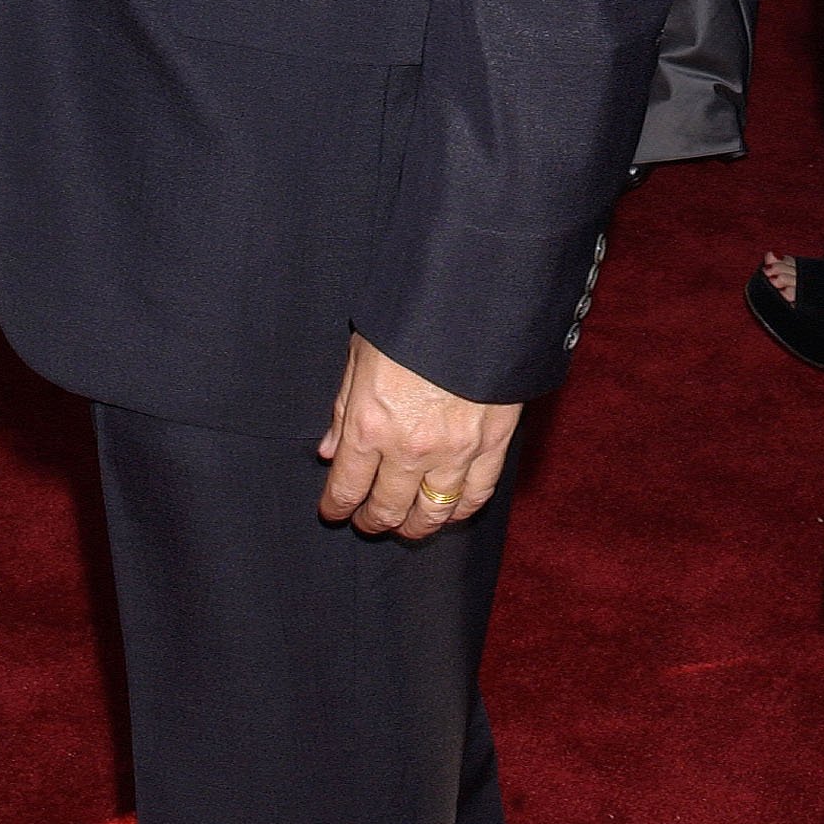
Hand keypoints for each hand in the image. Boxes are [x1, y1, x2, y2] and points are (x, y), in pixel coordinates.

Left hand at [318, 332, 520, 539]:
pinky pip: (475, 495)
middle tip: (370, 521)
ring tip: (408, 526)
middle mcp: (409, 448)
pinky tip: (449, 511)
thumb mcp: (362, 355)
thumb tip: (329, 452)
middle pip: (387, 510)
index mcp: (369, 424)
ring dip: (415, 526)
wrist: (474, 296)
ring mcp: (454, 451)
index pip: (346, 489)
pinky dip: (459, 510)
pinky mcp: (493, 444)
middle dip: (373, 521)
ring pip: (431, 513)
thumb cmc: (411, 317)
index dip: (337, 507)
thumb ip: (343, 409)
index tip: (335, 511)